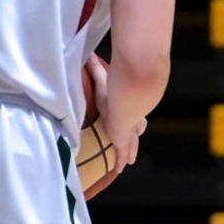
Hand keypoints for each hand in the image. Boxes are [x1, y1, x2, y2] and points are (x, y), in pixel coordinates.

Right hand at [90, 56, 141, 197]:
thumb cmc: (118, 82)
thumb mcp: (103, 78)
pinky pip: (121, 153)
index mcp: (129, 104)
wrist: (133, 90)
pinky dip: (120, 160)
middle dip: (134, 137)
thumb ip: (94, 68)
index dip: (135, 120)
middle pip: (136, 130)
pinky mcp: (123, 138)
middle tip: (133, 146)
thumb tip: (86, 54)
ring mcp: (129, 129)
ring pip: (132, 143)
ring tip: (128, 161)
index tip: (137, 125)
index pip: (134, 113)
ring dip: (130, 151)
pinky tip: (119, 169)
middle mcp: (132, 117)